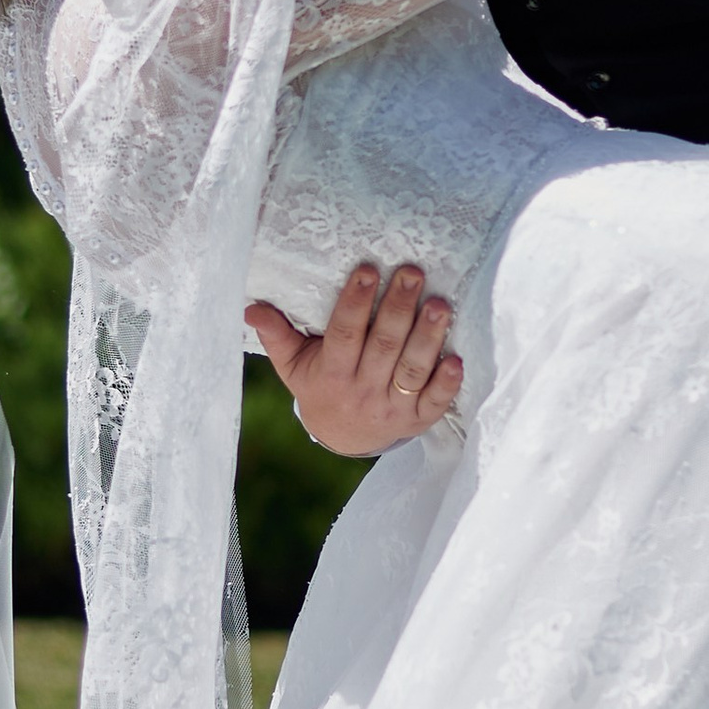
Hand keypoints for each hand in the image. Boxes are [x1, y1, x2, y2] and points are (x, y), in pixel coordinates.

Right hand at [246, 263, 461, 457]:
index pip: (344, 335)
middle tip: (412, 273)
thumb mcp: (293, 364)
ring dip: (427, 337)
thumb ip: (277, 335)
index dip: (355, 303)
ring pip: (411, 370)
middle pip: (383, 346)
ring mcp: (392, 407)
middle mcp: (363, 391)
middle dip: (398, 308)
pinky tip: (457, 358)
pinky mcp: (419, 419)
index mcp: (331, 374)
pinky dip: (447, 382)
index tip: (368, 270)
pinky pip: (435, 402)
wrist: (344, 438)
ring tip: (439, 304)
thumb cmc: (319, 386)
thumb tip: (251, 308)